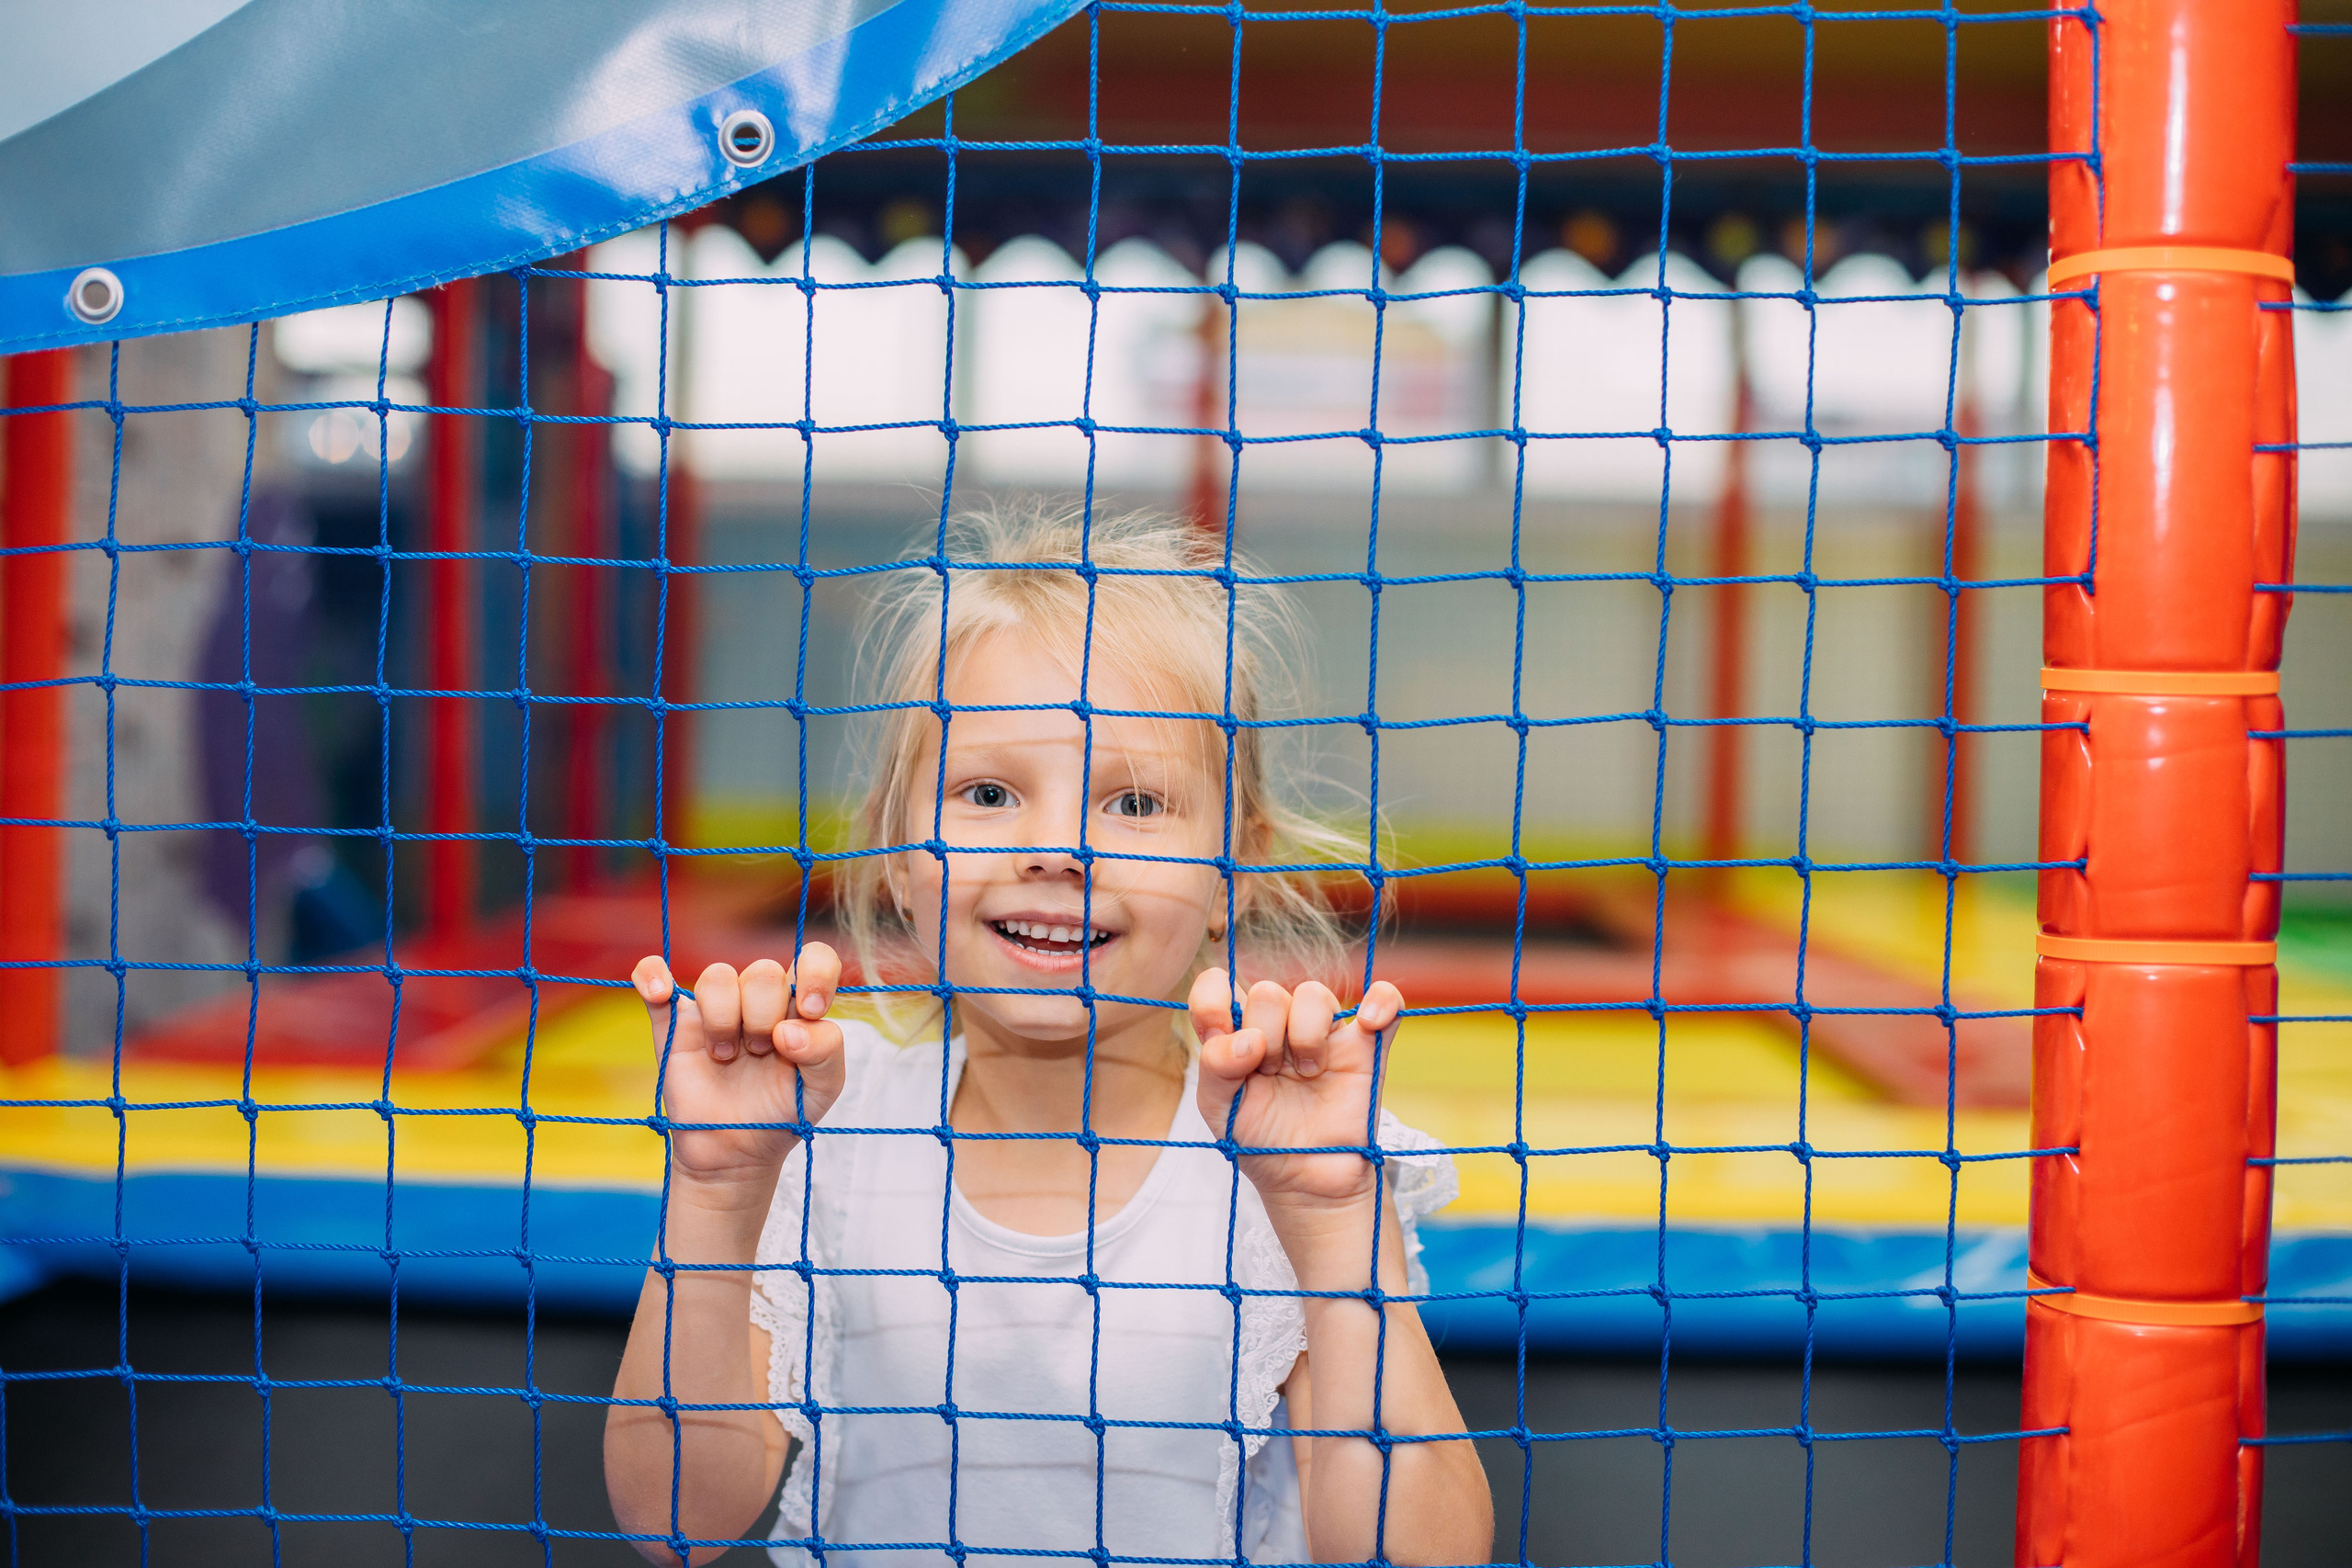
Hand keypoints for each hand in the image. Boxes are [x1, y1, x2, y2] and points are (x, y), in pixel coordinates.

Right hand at [633, 944, 846, 1193]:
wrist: (734, 1153)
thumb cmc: (783, 1113)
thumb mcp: (823, 1089)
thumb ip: (826, 1051)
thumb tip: (789, 1031)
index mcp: (798, 1007)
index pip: (815, 958)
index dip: (816, 974)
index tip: (809, 1011)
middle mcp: (758, 1000)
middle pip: (763, 972)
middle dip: (764, 1016)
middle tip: (760, 1053)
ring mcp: (714, 1009)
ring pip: (716, 976)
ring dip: (723, 1017)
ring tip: (725, 1056)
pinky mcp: (673, 1022)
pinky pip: (652, 975)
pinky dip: (651, 975)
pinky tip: (660, 993)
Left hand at [1189, 971, 1403, 1217]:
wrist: (1307, 1181)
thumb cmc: (1260, 1140)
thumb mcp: (1218, 1107)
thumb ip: (1216, 1065)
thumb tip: (1249, 1039)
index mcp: (1239, 1031)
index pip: (1218, 985)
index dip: (1212, 999)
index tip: (1217, 1032)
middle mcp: (1280, 1025)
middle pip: (1267, 993)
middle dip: (1264, 1034)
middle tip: (1269, 1074)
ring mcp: (1325, 1033)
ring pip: (1314, 994)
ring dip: (1305, 1034)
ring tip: (1308, 1073)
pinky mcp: (1366, 1047)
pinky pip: (1385, 1000)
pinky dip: (1381, 1001)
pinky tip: (1369, 1023)